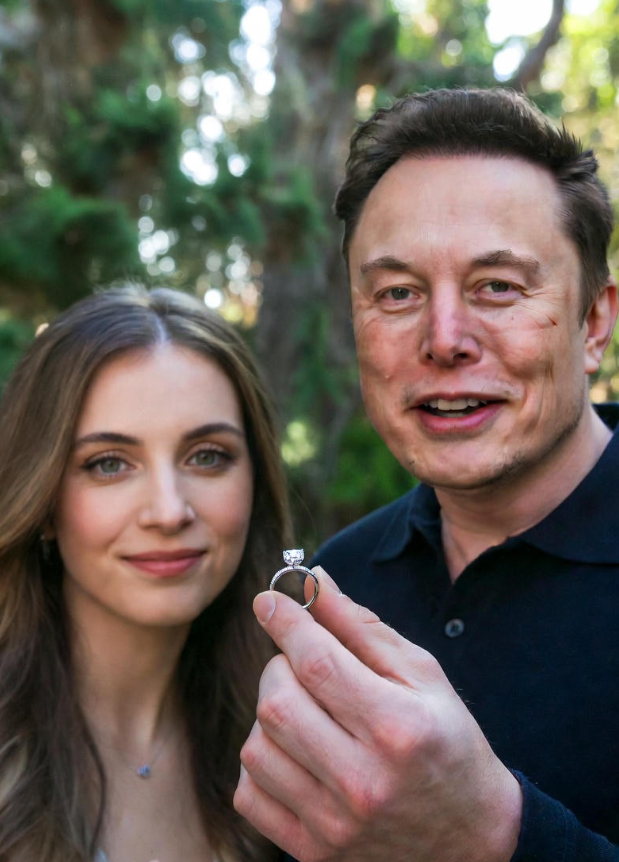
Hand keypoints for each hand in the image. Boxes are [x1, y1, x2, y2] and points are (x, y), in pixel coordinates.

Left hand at [234, 567, 521, 861]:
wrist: (470, 836)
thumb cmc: (448, 741)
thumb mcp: (422, 674)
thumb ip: (362, 626)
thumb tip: (313, 581)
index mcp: (398, 729)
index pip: (318, 663)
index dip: (286, 622)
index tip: (269, 600)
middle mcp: (363, 781)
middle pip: (278, 702)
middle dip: (280, 666)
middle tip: (302, 664)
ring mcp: (334, 824)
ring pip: (256, 746)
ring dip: (270, 714)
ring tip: (305, 710)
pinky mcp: (314, 852)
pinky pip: (249, 793)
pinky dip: (261, 761)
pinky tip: (294, 751)